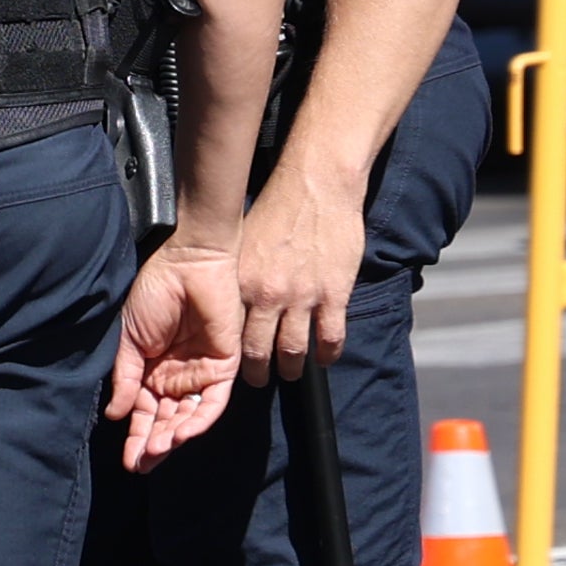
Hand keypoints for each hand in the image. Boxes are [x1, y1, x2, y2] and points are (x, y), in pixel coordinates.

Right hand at [107, 242, 240, 468]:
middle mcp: (175, 377)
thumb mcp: (128, 339)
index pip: (144, 412)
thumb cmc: (153, 294)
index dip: (137, 437)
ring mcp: (199, 374)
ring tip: (157, 451)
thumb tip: (116, 415)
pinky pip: (212, 402)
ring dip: (173, 436)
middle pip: (166, 420)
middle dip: (153, 444)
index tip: (128, 461)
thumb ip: (124, 377)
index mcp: (150, 371)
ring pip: (188, 417)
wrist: (187, 265)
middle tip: (141, 464)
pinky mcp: (223, 368)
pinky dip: (198, 420)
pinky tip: (180, 433)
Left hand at [235, 161, 366, 384]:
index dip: (232, 354)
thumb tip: (231, 297)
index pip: (231, 332)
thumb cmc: (277, 207)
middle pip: (260, 349)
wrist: (315, 186)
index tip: (233, 364)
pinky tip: (324, 360)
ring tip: (290, 374)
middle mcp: (269, 295)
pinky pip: (331, 337)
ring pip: (295, 350)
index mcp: (242, 281)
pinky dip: (327, 354)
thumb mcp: (244, 241)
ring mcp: (303, 298)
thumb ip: (239, 273)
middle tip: (260, 380)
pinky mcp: (334, 295)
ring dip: (292, 368)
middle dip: (259, 371)